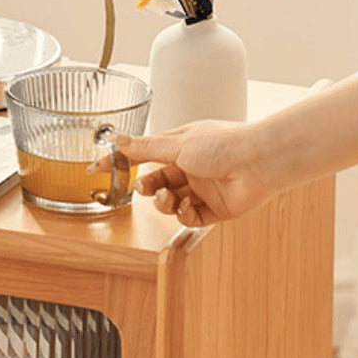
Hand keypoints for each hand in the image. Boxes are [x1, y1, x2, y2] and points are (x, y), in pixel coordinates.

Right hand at [107, 121, 272, 226]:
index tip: (98, 168)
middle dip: (147, 187)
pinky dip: (184, 213)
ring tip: (168, 197)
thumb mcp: (177, 143)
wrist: (258, 162)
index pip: (145, 153)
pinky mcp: (215, 210)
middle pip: (157, 181)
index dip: (123, 161)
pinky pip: (190, 217)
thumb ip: (145, 147)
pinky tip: (187, 205)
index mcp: (183, 144)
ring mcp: (204, 189)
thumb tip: (117, 140)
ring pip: (171, 201)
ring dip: (165, 202)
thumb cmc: (224, 144)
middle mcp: (192, 166)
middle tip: (143, 189)